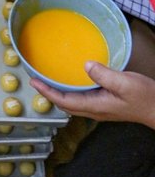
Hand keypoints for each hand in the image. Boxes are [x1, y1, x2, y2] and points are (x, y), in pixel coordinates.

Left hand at [30, 62, 154, 127]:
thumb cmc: (144, 97)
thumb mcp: (125, 83)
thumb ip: (104, 75)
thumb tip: (85, 65)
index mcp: (96, 106)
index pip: (65, 101)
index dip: (48, 92)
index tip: (33, 82)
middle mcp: (95, 110)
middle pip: (65, 104)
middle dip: (49, 93)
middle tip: (35, 79)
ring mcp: (100, 109)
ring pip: (73, 103)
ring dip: (59, 93)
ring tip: (48, 80)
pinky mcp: (106, 104)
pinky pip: (82, 99)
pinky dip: (71, 91)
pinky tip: (72, 82)